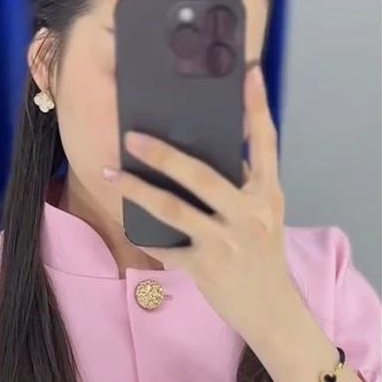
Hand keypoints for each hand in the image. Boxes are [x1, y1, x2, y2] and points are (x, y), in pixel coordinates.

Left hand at [104, 66, 298, 342]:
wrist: (271, 310)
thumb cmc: (260, 255)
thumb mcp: (263, 216)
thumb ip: (242, 185)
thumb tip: (203, 150)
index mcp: (267, 194)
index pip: (266, 143)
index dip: (257, 107)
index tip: (248, 71)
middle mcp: (250, 215)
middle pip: (202, 175)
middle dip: (163, 154)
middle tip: (131, 136)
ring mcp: (227, 242)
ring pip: (173, 210)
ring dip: (136, 190)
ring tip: (110, 174)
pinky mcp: (207, 268)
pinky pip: (166, 247)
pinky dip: (144, 235)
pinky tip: (124, 220)